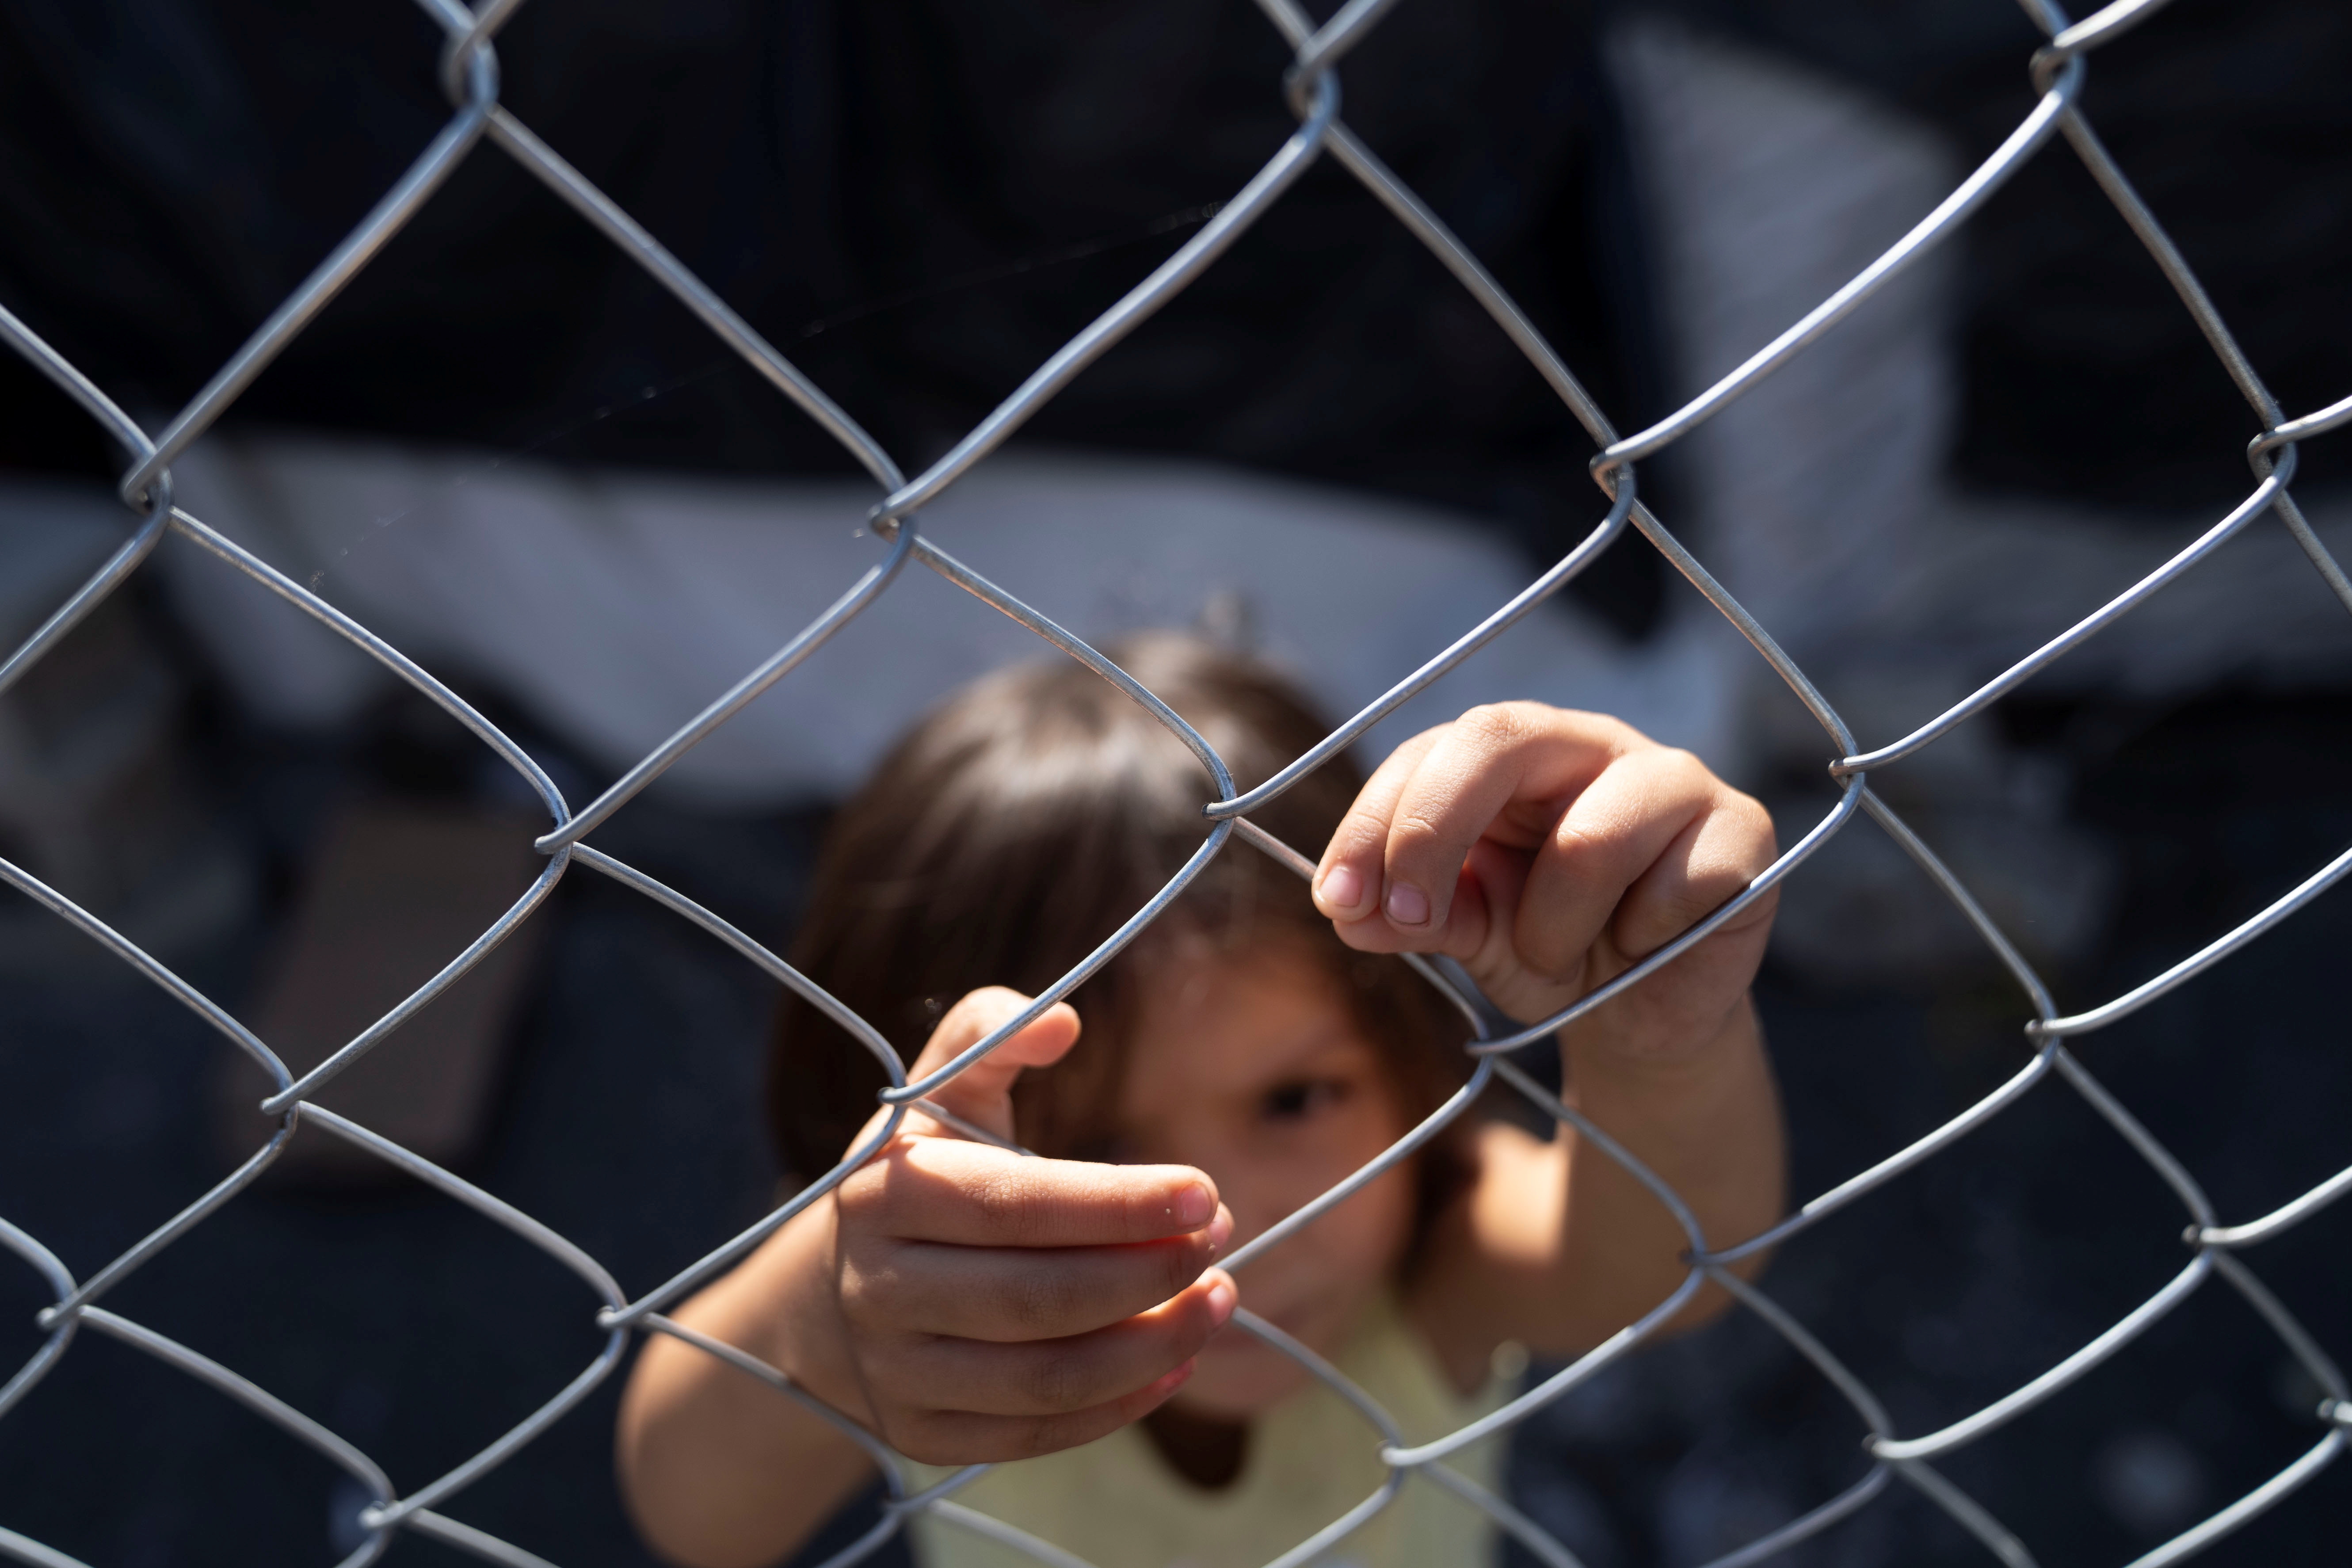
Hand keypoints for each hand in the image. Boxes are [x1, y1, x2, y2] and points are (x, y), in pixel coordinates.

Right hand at [781, 989, 1236, 1464]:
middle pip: (1035, 1298)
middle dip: (1146, 1273)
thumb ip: (990, 1036)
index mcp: (886, 1194)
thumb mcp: (934, 1098)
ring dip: (1151, 1346)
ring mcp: (898, 1375)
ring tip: (1219, 1301)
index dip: (1115, 1203)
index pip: (1013, 1204)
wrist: (821, 1300)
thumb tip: (1063, 1021)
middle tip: (1220, 1241)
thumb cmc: (916, 1180)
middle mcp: (881, 1290)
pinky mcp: (923, 1436)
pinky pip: (1034, 1434)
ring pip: (1043, 1379)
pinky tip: (1176, 1364)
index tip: (1203, 1191)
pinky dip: (1117, 1407)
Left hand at [1309, 704, 1775, 1058]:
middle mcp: (1591, 743)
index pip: (1431, 751)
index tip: (1339, 901)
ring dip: (1550, 929)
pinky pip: (1673, 888)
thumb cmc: (1554, 948)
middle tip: (1407, 920)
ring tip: (1560, 957)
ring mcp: (1674, 778)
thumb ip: (1412, 913)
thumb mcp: (1470, 932)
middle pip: (1498, 740)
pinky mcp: (1741, 829)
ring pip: (1589, 840)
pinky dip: (1641, 940)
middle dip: (1431, 834)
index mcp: (1515, 751)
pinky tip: (1644, 949)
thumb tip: (1347, 910)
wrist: (1647, 1012)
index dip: (1376, 822)